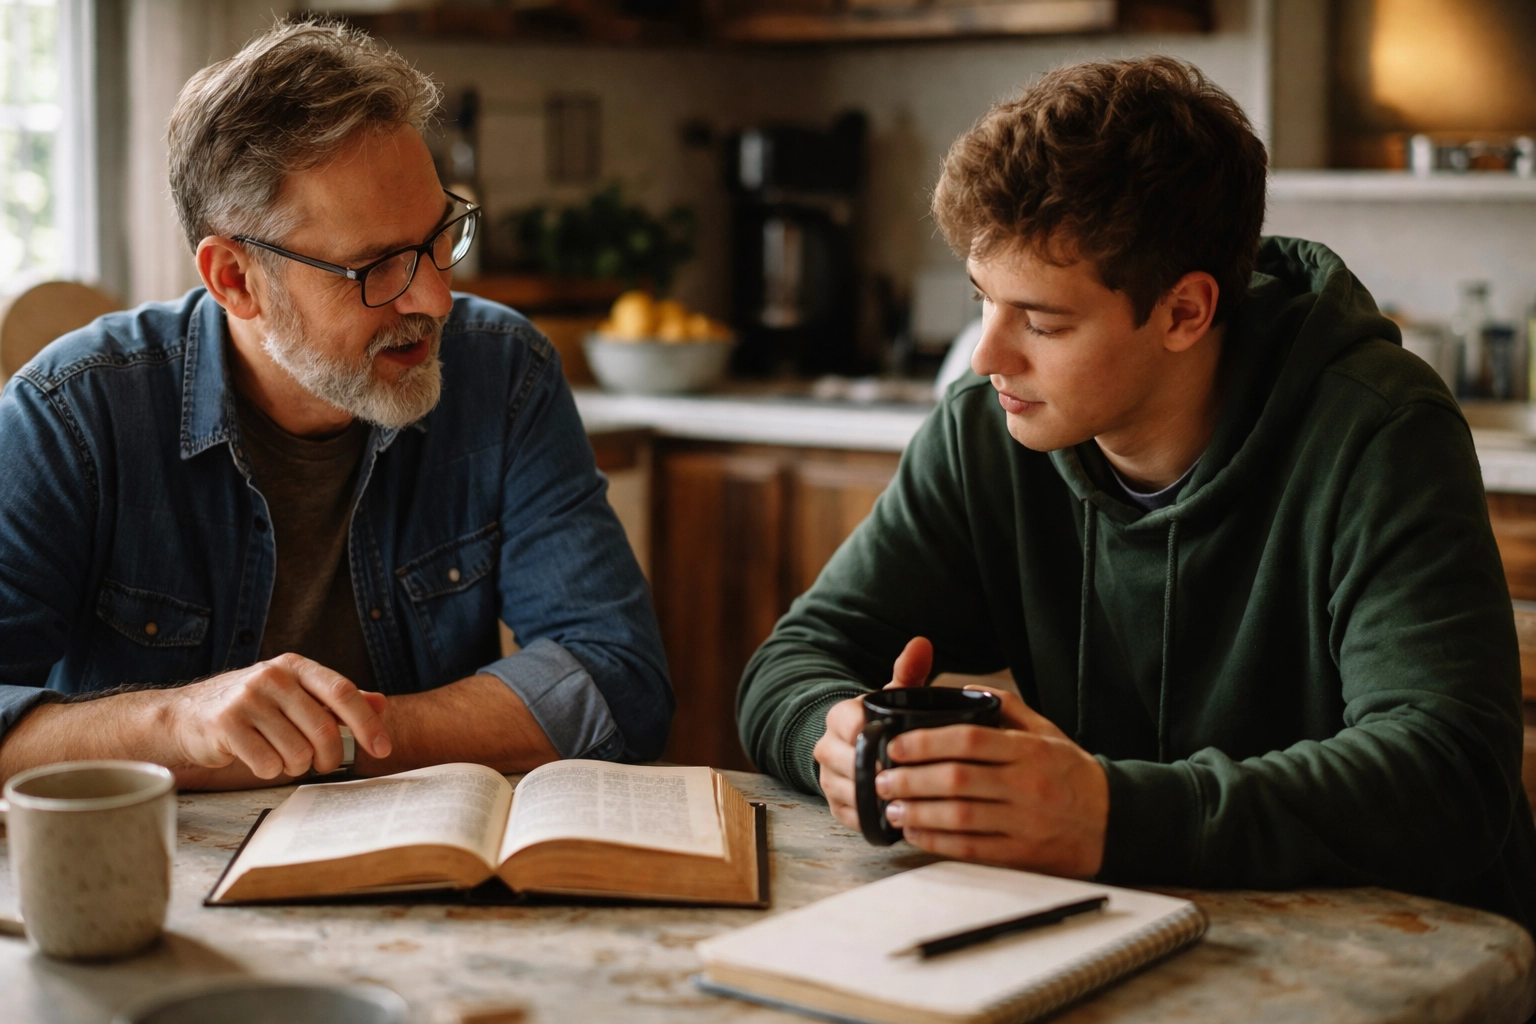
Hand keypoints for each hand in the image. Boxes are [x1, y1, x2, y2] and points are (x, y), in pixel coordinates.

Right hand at [166, 653, 390, 779]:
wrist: (185, 716)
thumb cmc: (250, 708)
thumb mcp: (294, 695)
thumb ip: (334, 701)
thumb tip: (381, 705)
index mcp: (295, 666)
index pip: (342, 692)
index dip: (366, 723)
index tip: (383, 748)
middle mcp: (272, 677)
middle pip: (323, 728)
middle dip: (331, 756)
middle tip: (324, 765)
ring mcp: (247, 699)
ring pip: (297, 751)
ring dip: (296, 765)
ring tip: (281, 756)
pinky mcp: (226, 724)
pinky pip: (267, 763)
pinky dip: (270, 771)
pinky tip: (259, 760)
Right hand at [814, 636, 932, 831]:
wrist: (858, 749)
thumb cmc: (883, 720)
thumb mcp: (893, 694)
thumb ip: (907, 670)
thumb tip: (922, 643)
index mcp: (839, 717)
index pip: (848, 723)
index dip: (871, 733)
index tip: (898, 741)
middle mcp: (826, 748)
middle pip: (847, 761)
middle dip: (879, 769)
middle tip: (913, 774)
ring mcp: (828, 779)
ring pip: (849, 791)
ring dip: (878, 796)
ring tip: (912, 797)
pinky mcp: (835, 807)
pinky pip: (852, 816)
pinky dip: (875, 818)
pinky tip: (901, 816)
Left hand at [876, 685, 1107, 877]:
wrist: (1114, 821)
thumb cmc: (1072, 772)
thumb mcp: (1047, 732)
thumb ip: (1007, 708)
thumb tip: (964, 689)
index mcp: (1029, 751)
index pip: (969, 740)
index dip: (926, 742)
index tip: (896, 745)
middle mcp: (1026, 785)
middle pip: (957, 780)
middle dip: (911, 779)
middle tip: (882, 778)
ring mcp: (1024, 822)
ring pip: (959, 817)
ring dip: (918, 812)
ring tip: (891, 806)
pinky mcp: (1021, 853)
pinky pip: (971, 848)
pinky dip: (937, 841)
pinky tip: (916, 832)